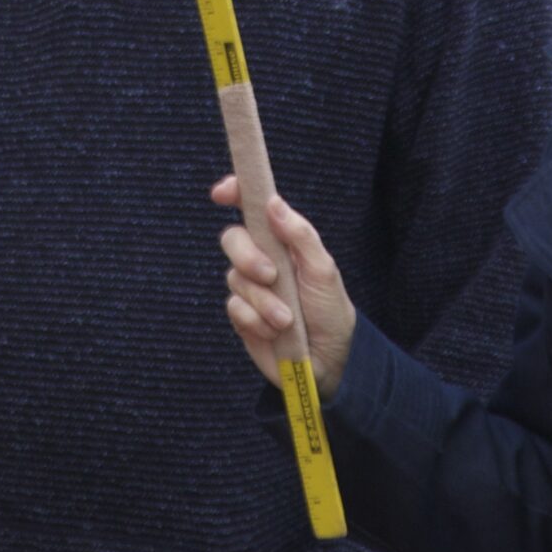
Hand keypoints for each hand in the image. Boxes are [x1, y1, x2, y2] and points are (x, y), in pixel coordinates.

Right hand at [212, 179, 356, 400]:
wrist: (330, 359)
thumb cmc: (330, 308)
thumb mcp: (323, 269)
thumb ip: (299, 235)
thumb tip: (272, 202)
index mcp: (281, 240)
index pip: (252, 208)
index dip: (234, 193)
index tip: (221, 193)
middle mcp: (261, 259)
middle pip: (232, 239)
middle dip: (248, 257)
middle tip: (271, 276)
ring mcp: (250, 288)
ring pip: (235, 278)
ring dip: (264, 301)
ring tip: (287, 319)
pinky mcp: (243, 316)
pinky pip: (235, 308)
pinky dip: (257, 321)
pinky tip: (276, 331)